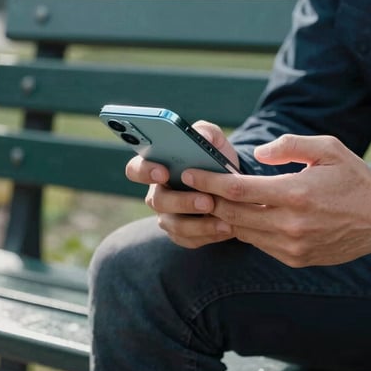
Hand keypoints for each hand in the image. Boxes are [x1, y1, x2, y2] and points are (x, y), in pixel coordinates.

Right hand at [125, 120, 237, 248]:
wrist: (234, 184)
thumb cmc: (215, 158)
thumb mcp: (214, 140)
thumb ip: (206, 132)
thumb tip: (201, 136)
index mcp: (156, 167)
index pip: (135, 169)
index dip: (145, 171)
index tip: (163, 171)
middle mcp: (157, 193)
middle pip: (156, 201)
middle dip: (182, 201)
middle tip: (207, 200)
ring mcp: (168, 216)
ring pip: (172, 224)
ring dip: (198, 223)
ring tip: (223, 219)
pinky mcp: (182, 235)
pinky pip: (189, 239)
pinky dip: (208, 234)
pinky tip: (226, 228)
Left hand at [181, 134, 370, 266]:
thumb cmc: (353, 178)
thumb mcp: (328, 148)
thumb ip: (289, 145)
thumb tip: (255, 155)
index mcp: (296, 193)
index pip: (238, 190)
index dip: (208, 181)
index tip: (188, 173)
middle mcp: (291, 224)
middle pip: (232, 214)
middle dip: (207, 200)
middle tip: (189, 187)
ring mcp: (293, 245)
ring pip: (242, 231)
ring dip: (223, 217)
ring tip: (209, 200)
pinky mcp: (296, 258)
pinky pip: (259, 243)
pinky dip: (245, 229)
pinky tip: (239, 216)